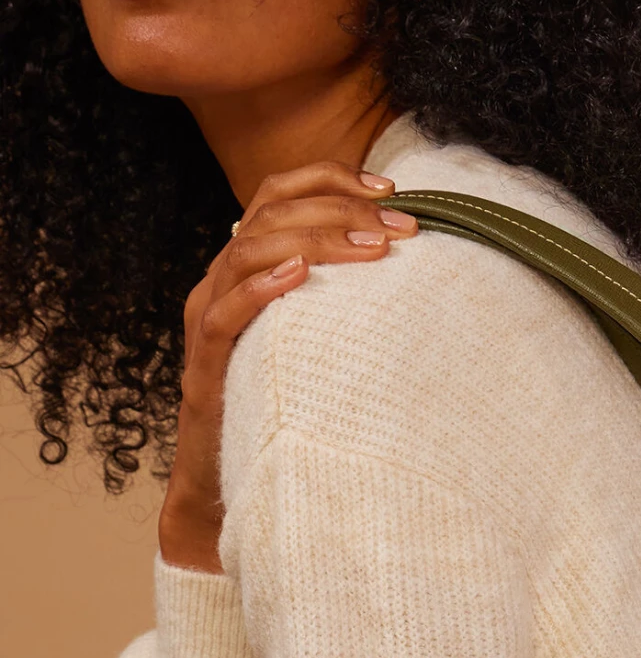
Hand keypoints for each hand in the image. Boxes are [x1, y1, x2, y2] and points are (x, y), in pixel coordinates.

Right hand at [158, 161, 417, 573]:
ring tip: (369, 247)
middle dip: (341, 210)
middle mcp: (222, 280)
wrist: (228, 478)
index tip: (391, 188)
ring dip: (314, 240)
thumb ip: (347, 304)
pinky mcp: (205, 361)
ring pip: (249, 250)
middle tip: (402, 227)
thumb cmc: (284, 406)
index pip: (277, 194)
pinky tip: (299, 276)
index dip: (330, 179)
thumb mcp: (319, 342)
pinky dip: (261, 287)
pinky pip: (227, 312)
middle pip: (270, 214)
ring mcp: (209, 317)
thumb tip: (417, 281)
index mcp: (249, 265)